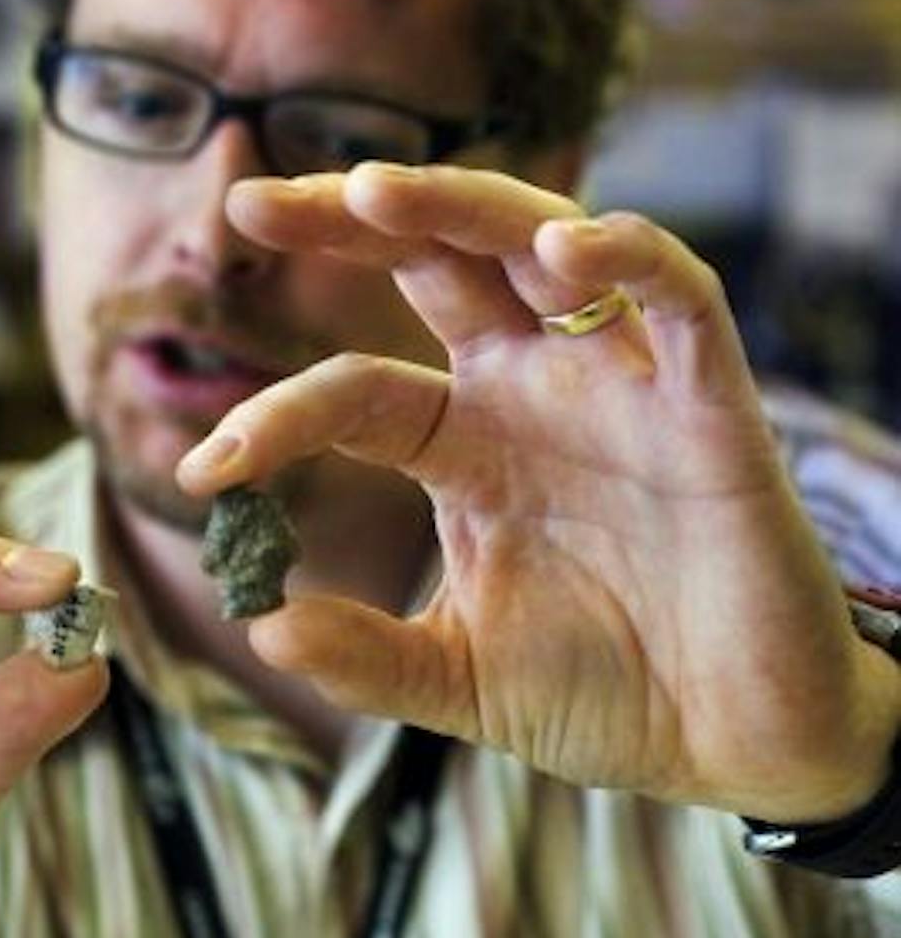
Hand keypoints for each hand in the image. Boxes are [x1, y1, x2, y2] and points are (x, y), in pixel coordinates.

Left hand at [178, 163, 899, 822]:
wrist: (735, 746)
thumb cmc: (607, 694)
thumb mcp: (461, 677)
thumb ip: (368, 657)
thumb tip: (262, 626)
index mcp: (466, 442)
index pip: (355, 390)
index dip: (276, 415)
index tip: (203, 471)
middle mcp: (534, 392)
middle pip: (434, 262)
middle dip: (347, 217)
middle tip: (249, 199)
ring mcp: (618, 387)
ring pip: (540, 246)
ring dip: (461, 207)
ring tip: (373, 190)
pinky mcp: (710, 404)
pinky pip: (677, 298)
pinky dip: (629, 258)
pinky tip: (563, 252)